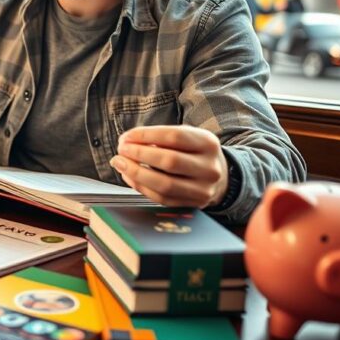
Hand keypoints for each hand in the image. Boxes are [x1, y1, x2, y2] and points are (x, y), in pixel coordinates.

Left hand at [110, 125, 227, 207]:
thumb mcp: (187, 136)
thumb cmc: (193, 152)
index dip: (146, 135)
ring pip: (165, 184)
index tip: (126, 136)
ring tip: (120, 163)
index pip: (174, 137)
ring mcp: (203, 189)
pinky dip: (141, 187)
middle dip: (139, 154)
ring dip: (136, 173)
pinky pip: (161, 198)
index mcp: (207, 143)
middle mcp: (209, 167)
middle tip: (121, 149)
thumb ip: (160, 137)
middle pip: (169, 161)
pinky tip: (129, 176)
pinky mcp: (193, 204)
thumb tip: (127, 142)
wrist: (219, 176)